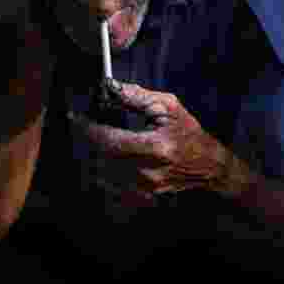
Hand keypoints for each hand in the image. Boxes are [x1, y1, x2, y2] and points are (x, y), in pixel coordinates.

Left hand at [67, 81, 228, 206]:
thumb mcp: (168, 107)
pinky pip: (112, 183)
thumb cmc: (188, 132)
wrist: (208, 165)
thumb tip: (111, 87)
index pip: (109, 140)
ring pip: (104, 170)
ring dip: (97, 153)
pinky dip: (106, 168)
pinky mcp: (143, 195)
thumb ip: (137, 97)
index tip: (76, 117)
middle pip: (102, 156)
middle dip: (90, 138)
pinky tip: (110, 156)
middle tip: (85, 124)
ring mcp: (145, 187)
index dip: (88, 129)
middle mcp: (148, 171)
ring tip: (100, 139)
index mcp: (155, 148)